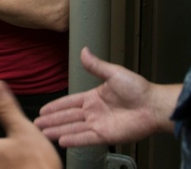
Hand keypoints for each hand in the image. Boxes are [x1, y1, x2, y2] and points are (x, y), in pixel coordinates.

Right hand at [35, 47, 179, 145]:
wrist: (153, 105)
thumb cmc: (139, 89)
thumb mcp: (114, 73)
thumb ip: (96, 66)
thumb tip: (84, 50)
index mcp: (94, 97)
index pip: (70, 102)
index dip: (56, 106)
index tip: (43, 110)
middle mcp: (94, 112)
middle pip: (68, 117)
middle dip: (51, 120)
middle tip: (36, 124)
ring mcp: (99, 125)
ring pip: (73, 128)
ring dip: (58, 130)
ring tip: (43, 134)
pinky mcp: (106, 136)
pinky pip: (86, 138)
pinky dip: (74, 140)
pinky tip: (61, 140)